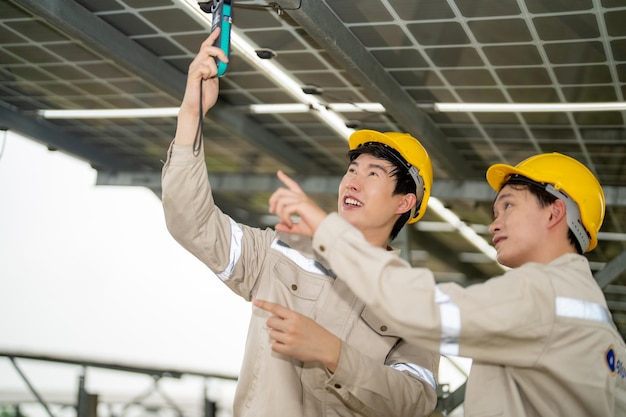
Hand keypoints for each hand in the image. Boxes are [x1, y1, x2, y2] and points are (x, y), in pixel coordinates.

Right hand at [175, 30, 228, 144]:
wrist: (197, 109)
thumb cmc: (204, 97)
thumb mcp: (215, 80)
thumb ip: (218, 70)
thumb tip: (223, 61)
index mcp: (201, 64)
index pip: (206, 46)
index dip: (212, 37)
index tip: (219, 29)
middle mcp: (196, 64)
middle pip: (208, 48)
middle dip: (219, 52)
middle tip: (225, 61)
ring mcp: (194, 68)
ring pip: (208, 58)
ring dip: (214, 68)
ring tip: (210, 78)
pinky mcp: (193, 74)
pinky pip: (205, 66)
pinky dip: (209, 73)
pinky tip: (205, 79)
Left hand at [253, 299, 340, 371]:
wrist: (326, 347)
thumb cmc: (316, 332)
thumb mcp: (305, 319)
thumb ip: (291, 317)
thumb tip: (275, 316)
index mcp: (295, 316)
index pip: (276, 308)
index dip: (264, 304)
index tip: (255, 301)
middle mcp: (291, 326)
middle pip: (270, 322)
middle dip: (273, 325)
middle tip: (281, 328)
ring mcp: (289, 339)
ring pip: (271, 334)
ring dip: (276, 336)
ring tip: (287, 338)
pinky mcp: (288, 350)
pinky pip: (274, 346)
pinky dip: (278, 346)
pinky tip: (286, 346)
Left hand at [268, 170, 327, 236]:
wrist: (325, 229)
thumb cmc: (316, 228)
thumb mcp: (298, 228)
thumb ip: (287, 226)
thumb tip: (277, 226)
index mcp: (302, 199)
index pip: (292, 185)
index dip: (285, 178)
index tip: (279, 172)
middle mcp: (301, 197)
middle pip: (281, 190)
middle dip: (273, 199)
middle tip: (272, 211)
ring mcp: (302, 200)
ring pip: (281, 200)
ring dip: (279, 212)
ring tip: (284, 222)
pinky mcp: (302, 205)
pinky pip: (286, 209)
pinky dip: (285, 218)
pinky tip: (290, 224)